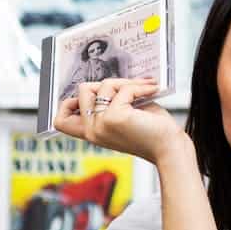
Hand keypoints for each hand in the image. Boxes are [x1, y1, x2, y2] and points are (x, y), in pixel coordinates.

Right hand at [53, 77, 184, 165]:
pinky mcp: (114, 118)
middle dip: (108, 82)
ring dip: (128, 83)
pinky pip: (123, 89)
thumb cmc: (151, 132)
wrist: (170, 148)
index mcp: (92, 133)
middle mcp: (92, 131)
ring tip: (146, 88)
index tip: (94, 93)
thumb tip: (103, 81)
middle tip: (130, 87)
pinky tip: (152, 90)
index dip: (68, 102)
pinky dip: (140, 86)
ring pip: (103, 86)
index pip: (60, 121)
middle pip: (82, 90)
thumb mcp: (124, 116)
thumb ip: (108, 103)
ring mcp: (101, 125)